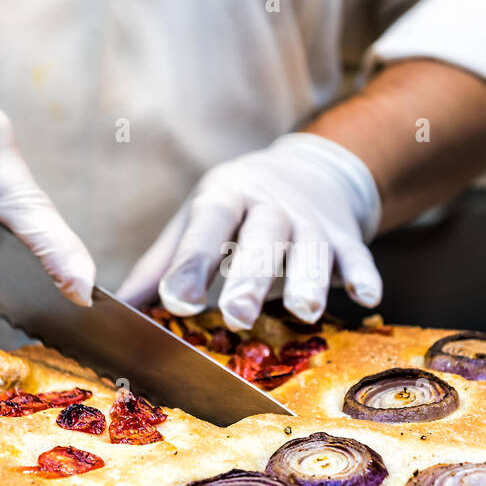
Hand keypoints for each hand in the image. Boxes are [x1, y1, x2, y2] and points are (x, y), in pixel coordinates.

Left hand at [118, 133, 382, 329]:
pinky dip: (363, 275)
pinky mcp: (348, 236)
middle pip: (261, 241)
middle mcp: (271, 205)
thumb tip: (118, 307)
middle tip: (236, 315)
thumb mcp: (201, 219)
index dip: (191, 264)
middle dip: (250, 278)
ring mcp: (313, 221)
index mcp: (226, 197)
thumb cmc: (240, 208)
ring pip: (312, 250)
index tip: (174, 300)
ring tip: (306, 312)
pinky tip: (367, 298)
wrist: (313, 170)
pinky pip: (358, 255)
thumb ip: (164, 263)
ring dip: (309, 281)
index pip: (207, 228)